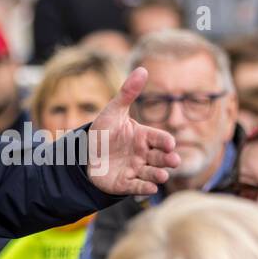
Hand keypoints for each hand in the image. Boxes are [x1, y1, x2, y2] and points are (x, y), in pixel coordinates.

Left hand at [86, 67, 180, 195]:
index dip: (165, 141)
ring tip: (163, 176)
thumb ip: (128, 93)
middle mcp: (144, 154)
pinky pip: (137, 186)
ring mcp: (136, 169)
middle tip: (173, 161)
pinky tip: (151, 189)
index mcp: (144, 136)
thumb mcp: (113, 111)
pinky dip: (144, 188)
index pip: (160, 139)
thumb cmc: (103, 131)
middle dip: (168, 160)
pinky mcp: (126, 183)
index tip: (169, 144)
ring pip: (152, 173)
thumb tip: (143, 69)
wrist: (84, 154)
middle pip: (161, 157)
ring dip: (158, 175)